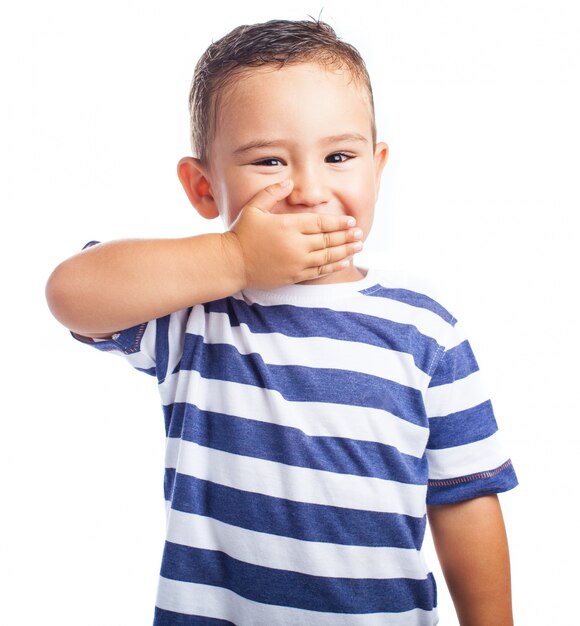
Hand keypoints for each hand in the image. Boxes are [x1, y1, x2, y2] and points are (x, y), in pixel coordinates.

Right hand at [223, 180, 362, 288]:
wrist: (232, 263)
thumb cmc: (242, 233)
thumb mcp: (254, 207)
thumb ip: (272, 192)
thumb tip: (290, 182)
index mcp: (288, 226)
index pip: (321, 223)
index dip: (338, 222)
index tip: (351, 221)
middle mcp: (296, 245)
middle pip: (328, 240)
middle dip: (347, 236)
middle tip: (360, 233)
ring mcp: (296, 262)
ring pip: (327, 257)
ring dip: (345, 251)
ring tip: (358, 246)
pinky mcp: (294, 276)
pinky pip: (319, 272)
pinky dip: (333, 267)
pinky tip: (344, 262)